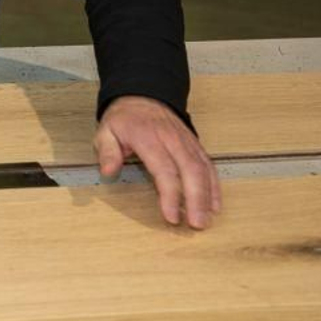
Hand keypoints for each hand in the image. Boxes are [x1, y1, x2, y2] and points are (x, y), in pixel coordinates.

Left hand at [94, 95, 221, 228]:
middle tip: (196, 224)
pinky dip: (214, 185)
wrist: (142, 96)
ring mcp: (187, 142)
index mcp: (148, 138)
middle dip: (196, 200)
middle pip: (191, 171)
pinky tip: (215, 204)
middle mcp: (172, 140)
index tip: (171, 216)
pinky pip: (208, 165)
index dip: (170, 194)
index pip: (164, 169)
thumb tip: (108, 172)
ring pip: (203, 169)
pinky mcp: (195, 144)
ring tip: (207, 219)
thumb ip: (107, 151)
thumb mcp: (105, 130)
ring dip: (207, 196)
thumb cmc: (124, 119)